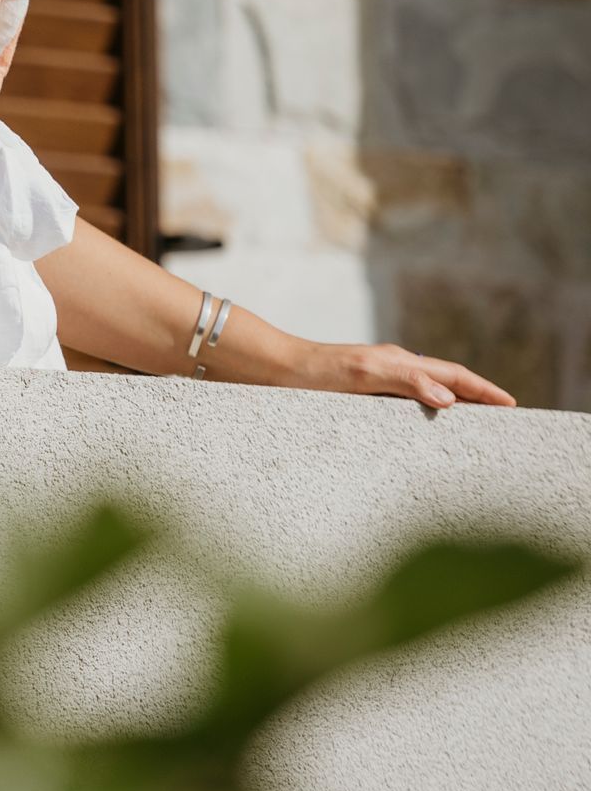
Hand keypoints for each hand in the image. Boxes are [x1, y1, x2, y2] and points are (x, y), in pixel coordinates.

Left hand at [308, 340, 514, 411]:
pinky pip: (408, 404)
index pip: (453, 375)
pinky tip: (427, 429)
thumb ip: (406, 380)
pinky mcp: (366, 395)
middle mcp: (395, 368)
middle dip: (477, 397)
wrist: (279, 371)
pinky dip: (428, 413)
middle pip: (447, 382)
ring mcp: (381, 381)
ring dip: (456, 406)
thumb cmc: (319, 372)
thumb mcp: (364, 375)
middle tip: (505, 416)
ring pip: (429, 393)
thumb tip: (449, 400)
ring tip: (478, 425)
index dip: (483, 390)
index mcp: (400, 361)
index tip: (511, 404)